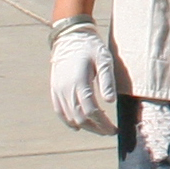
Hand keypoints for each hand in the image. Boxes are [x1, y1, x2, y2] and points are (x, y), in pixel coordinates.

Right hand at [50, 19, 117, 134]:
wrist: (70, 37)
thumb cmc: (91, 47)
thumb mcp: (104, 60)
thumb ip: (107, 81)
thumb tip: (110, 102)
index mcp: (79, 82)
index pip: (91, 111)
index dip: (103, 124)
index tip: (114, 130)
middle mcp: (66, 89)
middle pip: (80, 118)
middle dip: (96, 128)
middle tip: (110, 132)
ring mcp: (58, 90)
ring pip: (70, 117)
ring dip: (85, 126)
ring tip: (99, 128)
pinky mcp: (54, 89)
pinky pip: (59, 111)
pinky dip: (69, 121)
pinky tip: (78, 126)